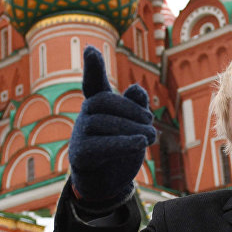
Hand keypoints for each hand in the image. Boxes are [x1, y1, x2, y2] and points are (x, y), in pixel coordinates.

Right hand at [68, 46, 156, 202]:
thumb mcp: (134, 124)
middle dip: (131, 110)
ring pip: (106, 123)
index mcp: (98, 102)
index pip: (93, 81)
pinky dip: (124, 143)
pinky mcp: (81, 153)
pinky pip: (103, 144)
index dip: (93, 66)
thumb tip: (136, 89)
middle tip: (151, 122)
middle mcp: (86, 114)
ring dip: (133, 129)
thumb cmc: (119, 146)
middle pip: (105, 101)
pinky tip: (141, 143)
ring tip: (151, 137)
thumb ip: (137, 106)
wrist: (105, 182)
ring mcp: (80, 133)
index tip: (90, 49)